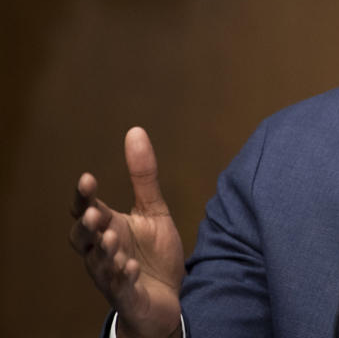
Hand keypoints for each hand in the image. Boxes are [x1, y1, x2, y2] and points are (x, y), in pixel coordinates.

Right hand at [69, 127, 184, 337]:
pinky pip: (119, 287)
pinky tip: (129, 266)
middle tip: (95, 212)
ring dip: (104, 251)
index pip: (87, 209)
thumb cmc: (153, 254)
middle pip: (82, 239)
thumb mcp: (154, 210)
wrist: (167, 297)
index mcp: (108, 227)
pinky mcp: (126, 295)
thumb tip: (135, 131)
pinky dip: (122, 276)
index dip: (84, 196)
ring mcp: (111, 275)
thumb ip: (143, 176)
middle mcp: (103, 251)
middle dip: (86, 226)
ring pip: (98, 264)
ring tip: (113, 238)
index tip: (88, 178)